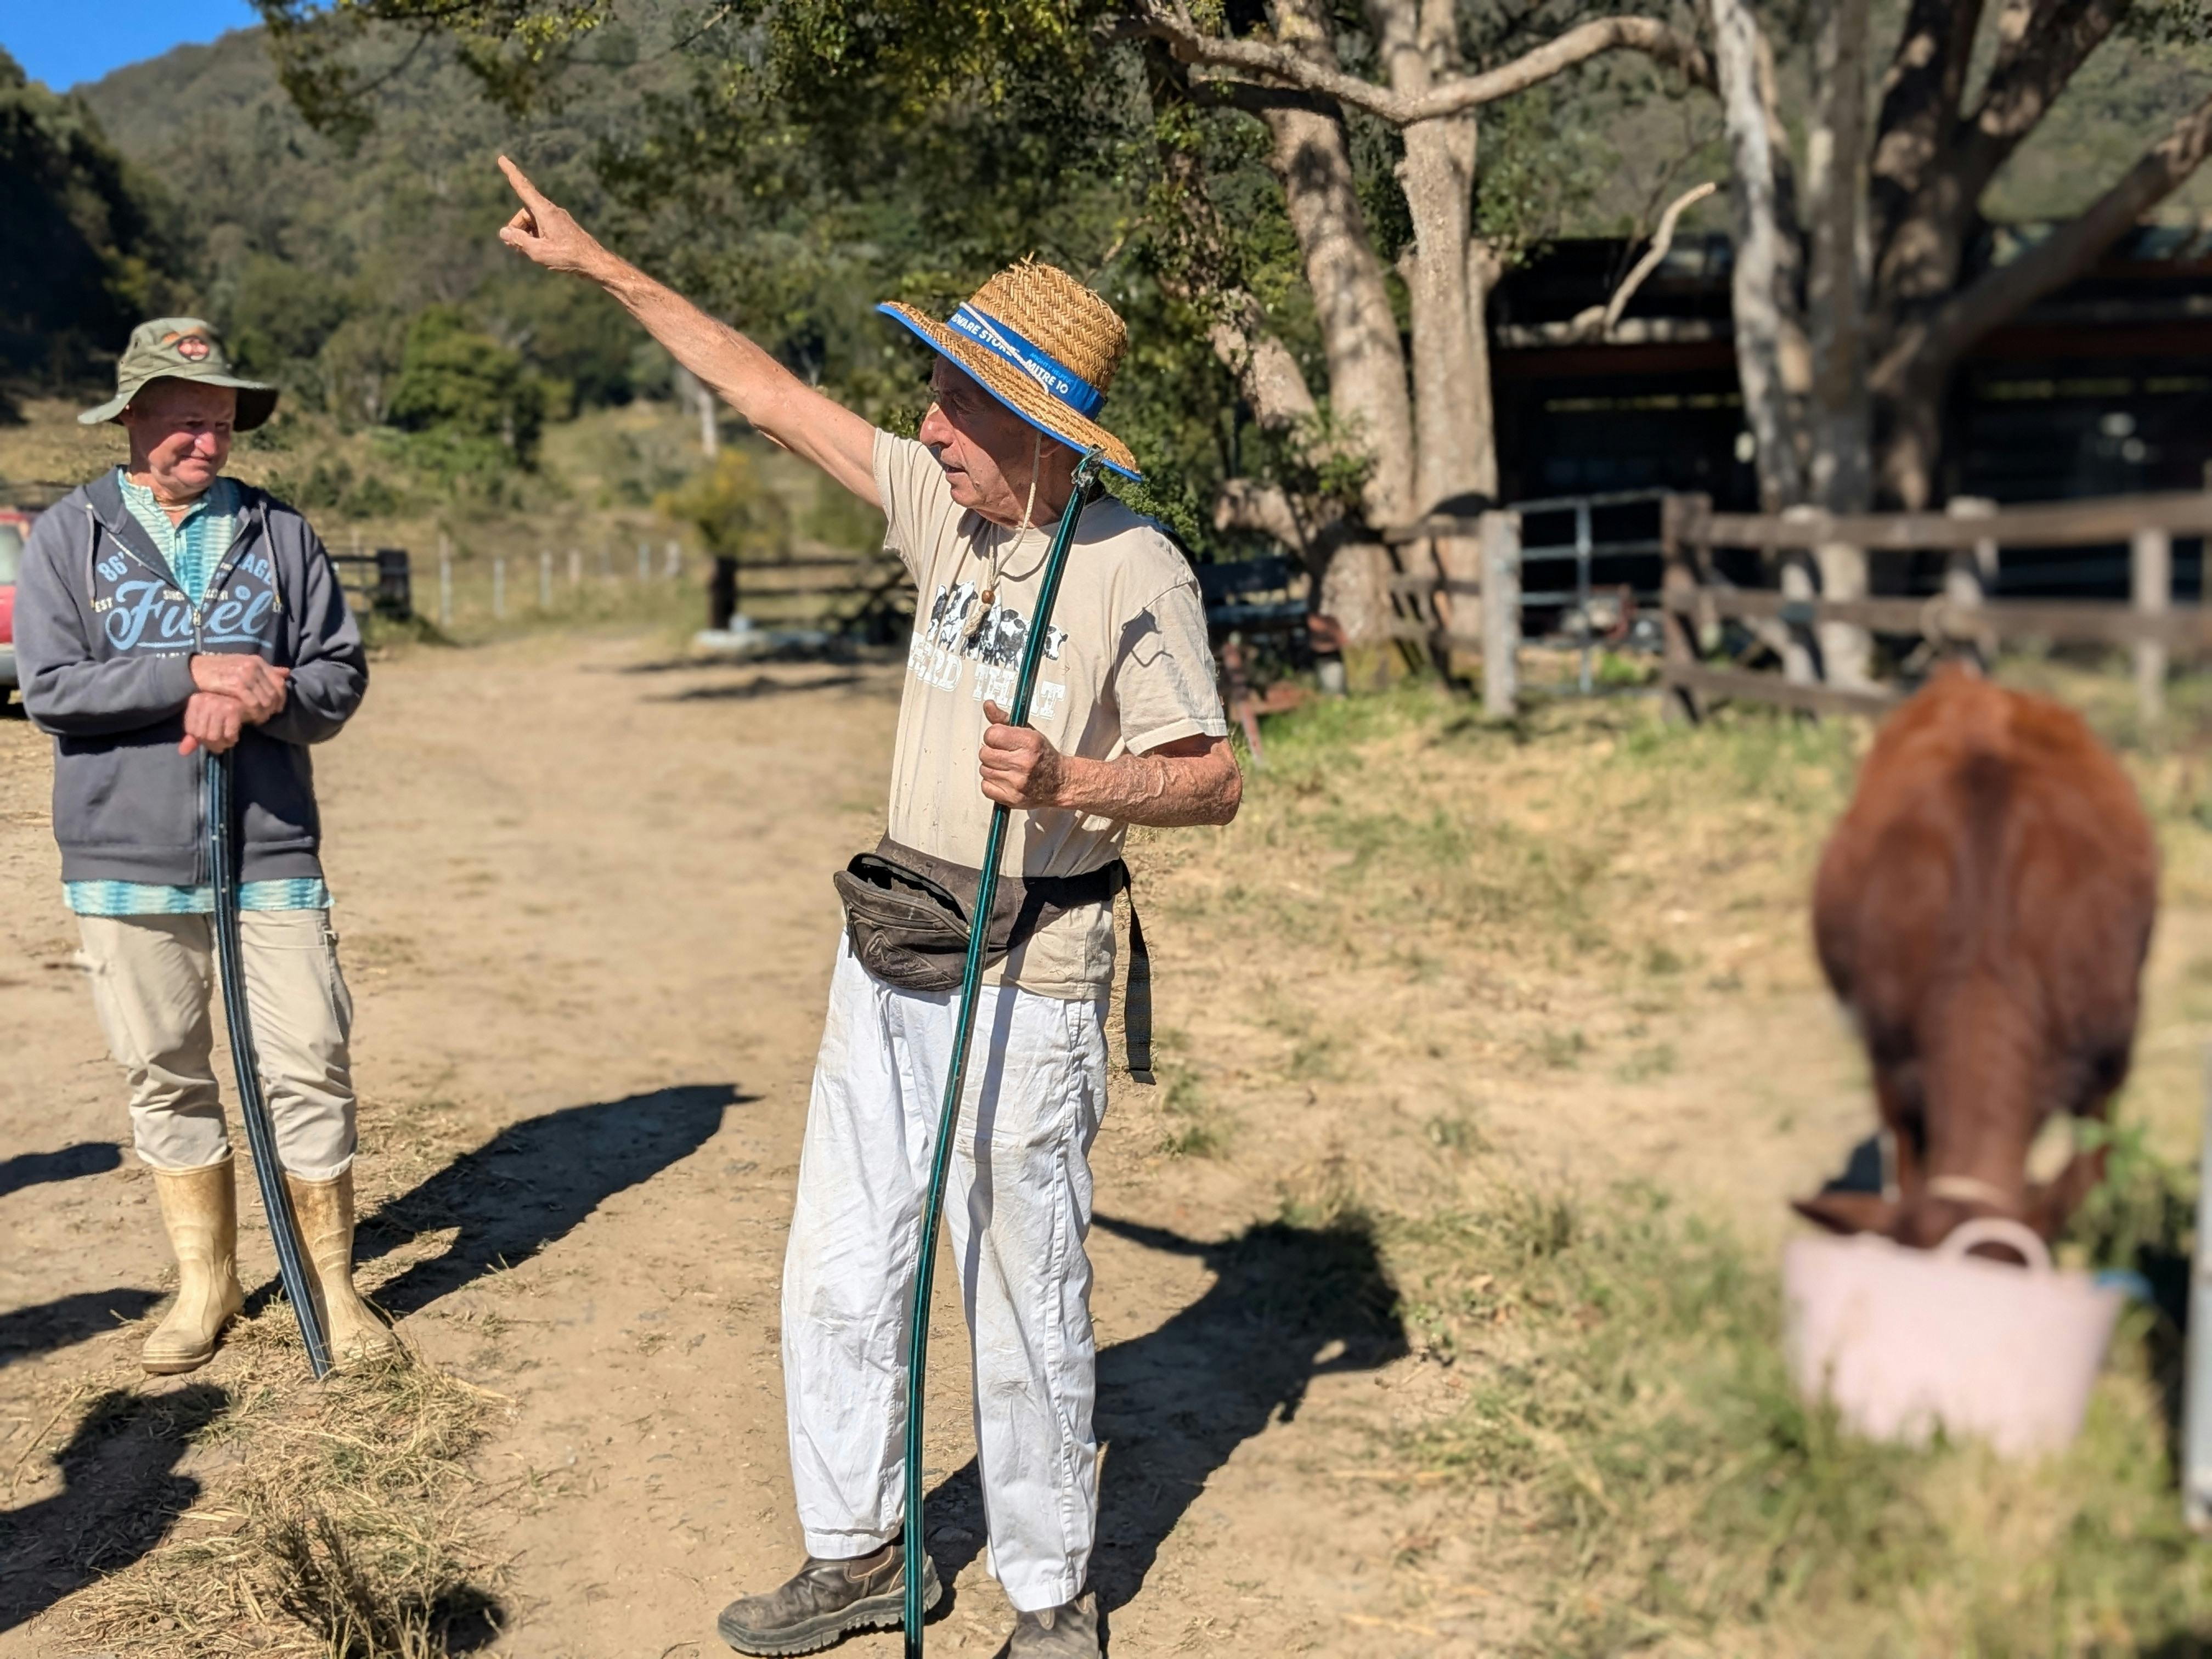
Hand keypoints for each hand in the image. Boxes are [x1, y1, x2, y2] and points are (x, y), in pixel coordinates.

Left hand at [178, 693, 244, 755]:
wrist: (247, 699)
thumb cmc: (224, 710)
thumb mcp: (206, 720)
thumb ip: (194, 736)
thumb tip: (183, 752)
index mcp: (196, 700)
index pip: (191, 730)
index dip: (201, 739)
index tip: (209, 738)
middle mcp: (206, 700)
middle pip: (202, 734)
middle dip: (211, 744)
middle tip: (219, 744)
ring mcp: (219, 704)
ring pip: (214, 736)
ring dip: (222, 744)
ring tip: (226, 742)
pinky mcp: (233, 709)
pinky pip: (228, 734)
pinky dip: (232, 740)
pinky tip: (233, 737)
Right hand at [190, 654, 288, 722]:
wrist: (196, 670)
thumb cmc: (221, 669)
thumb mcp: (243, 664)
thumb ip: (266, 670)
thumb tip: (287, 673)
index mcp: (257, 661)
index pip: (279, 682)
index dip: (281, 698)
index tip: (277, 708)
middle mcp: (253, 666)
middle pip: (274, 693)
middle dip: (272, 708)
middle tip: (266, 717)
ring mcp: (245, 675)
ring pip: (265, 700)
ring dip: (264, 713)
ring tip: (258, 719)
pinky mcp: (235, 685)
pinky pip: (253, 703)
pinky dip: (254, 713)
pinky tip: (250, 718)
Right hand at [497, 155, 608, 276]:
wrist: (594, 261)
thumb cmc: (568, 256)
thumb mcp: (538, 251)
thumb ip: (519, 239)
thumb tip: (504, 231)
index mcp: (545, 211)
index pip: (523, 187)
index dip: (511, 172)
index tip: (501, 158)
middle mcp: (551, 210)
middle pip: (525, 212)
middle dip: (516, 228)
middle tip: (515, 247)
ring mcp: (557, 218)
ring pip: (533, 221)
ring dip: (526, 235)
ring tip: (530, 252)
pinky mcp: (561, 226)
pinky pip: (542, 226)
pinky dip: (536, 236)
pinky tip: (540, 250)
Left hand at [979, 701, 1067, 809]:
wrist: (1060, 782)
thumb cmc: (1042, 755)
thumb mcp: (1028, 731)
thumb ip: (1004, 719)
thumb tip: (988, 705)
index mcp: (1029, 742)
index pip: (992, 735)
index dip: (993, 736)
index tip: (1001, 739)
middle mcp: (1024, 763)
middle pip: (984, 753)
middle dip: (991, 752)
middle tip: (1004, 754)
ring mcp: (1017, 783)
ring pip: (984, 770)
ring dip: (991, 768)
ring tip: (1006, 767)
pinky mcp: (1012, 798)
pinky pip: (985, 787)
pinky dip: (991, 783)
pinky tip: (1004, 779)